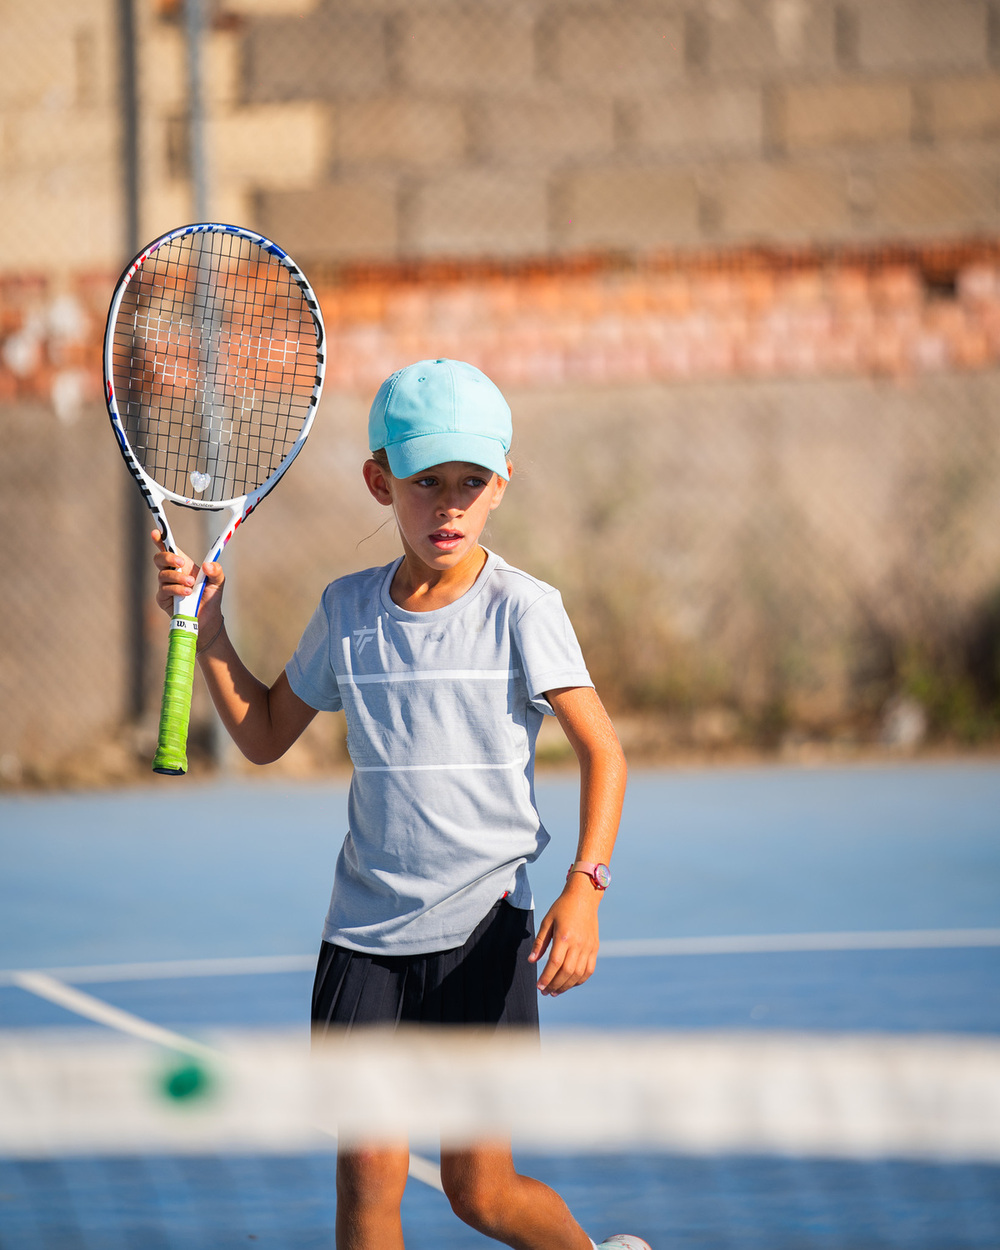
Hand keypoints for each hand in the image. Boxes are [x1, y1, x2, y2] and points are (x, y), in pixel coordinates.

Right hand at [151, 530, 224, 628]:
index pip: (169, 549)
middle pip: (159, 558)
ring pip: (163, 575)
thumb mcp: (218, 580)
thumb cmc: (211, 596)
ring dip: (178, 578)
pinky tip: (187, 593)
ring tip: (191, 584)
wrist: (209, 618)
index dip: (160, 539)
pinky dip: (177, 590)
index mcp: (183, 565)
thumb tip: (207, 565)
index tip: (156, 532)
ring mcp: (166, 585)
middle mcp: (172, 573)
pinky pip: (165, 590)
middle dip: (168, 557)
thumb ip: (216, 570)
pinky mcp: (163, 598)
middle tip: (182, 563)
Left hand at [528, 874, 599, 996]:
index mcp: (564, 936)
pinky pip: (589, 970)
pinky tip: (570, 983)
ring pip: (578, 974)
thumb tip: (531, 961)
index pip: (555, 963)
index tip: (539, 986)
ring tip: (555, 991)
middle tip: (545, 992)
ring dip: (566, 986)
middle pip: (567, 972)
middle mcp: (578, 943)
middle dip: (555, 985)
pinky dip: (579, 980)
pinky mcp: (594, 948)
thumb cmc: (562, 908)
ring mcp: (588, 947)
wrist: (584, 897)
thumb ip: (539, 942)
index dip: (546, 977)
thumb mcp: (547, 921)